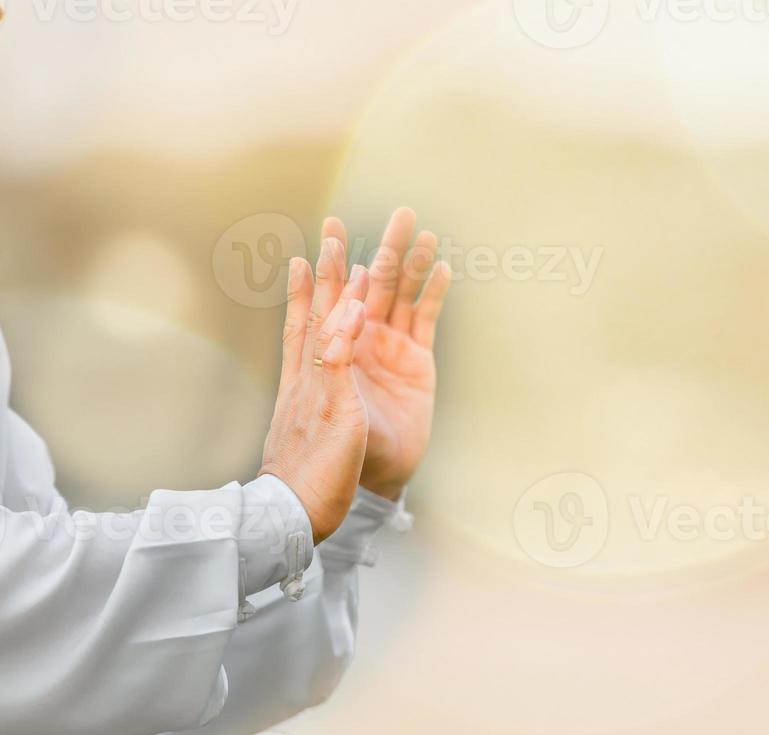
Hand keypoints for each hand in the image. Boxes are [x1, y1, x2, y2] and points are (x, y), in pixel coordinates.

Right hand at [259, 246, 371, 541]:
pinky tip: (358, 306)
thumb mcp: (308, 435)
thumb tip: (307, 402)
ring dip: (338, 287)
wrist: (288, 517)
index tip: (303, 258)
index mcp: (302, 387)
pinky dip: (346, 334)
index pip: (303, 330)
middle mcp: (307, 381)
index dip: (306, 293)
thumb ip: (312, 407)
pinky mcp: (333, 409)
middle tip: (328, 231)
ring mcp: (317, 392)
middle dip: (324, 272)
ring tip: (344, 249)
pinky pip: (340, 364)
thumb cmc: (301, 484)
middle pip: (317, 315)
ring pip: (329, 328)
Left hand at [318, 209, 451, 500]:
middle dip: (382, 248)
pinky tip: (441, 269)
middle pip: (371, 284)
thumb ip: (335, 353)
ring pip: (401, 297)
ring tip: (423, 230)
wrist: (359, 487)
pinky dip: (433, 295)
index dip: (329, 263)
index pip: (327, 296)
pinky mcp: (415, 368)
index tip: (329, 230)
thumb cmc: (327, 452)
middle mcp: (358, 343)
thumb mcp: (327, 400)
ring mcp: (388, 353)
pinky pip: (425, 322)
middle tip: (398, 213)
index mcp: (327, 348)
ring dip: (412, 264)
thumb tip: (349, 304)